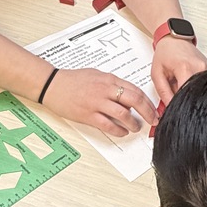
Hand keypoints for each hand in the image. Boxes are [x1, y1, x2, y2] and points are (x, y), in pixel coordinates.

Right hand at [42, 68, 157, 137]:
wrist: (52, 84)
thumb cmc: (73, 80)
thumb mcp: (96, 75)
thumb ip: (112, 83)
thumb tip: (126, 94)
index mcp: (109, 79)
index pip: (135, 90)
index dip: (147, 101)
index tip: (153, 109)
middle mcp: (105, 90)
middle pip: (134, 100)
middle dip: (148, 112)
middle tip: (153, 120)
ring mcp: (97, 103)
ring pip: (123, 114)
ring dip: (133, 123)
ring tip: (136, 128)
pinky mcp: (88, 115)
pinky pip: (108, 125)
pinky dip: (118, 130)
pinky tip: (122, 132)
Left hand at [151, 37, 206, 106]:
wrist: (175, 39)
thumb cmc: (166, 53)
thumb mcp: (157, 73)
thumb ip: (163, 93)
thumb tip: (169, 109)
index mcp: (185, 68)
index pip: (186, 94)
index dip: (179, 104)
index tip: (174, 109)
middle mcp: (200, 68)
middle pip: (195, 94)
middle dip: (185, 99)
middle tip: (177, 96)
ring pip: (201, 91)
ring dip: (191, 93)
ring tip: (182, 86)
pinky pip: (205, 85)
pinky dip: (196, 88)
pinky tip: (189, 84)